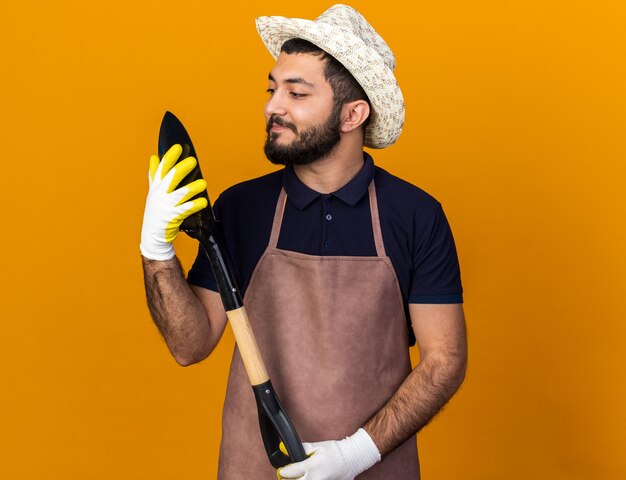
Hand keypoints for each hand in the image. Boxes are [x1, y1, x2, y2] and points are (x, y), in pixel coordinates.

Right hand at [140, 144, 207, 259]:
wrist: (152, 235)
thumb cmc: (156, 212)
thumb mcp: (153, 192)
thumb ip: (155, 175)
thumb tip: (154, 157)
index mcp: (156, 187)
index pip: (162, 169)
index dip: (170, 157)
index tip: (178, 148)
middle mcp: (159, 195)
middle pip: (170, 179)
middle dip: (181, 169)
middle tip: (192, 161)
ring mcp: (165, 206)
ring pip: (179, 195)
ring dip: (191, 188)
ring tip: (203, 183)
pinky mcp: (171, 218)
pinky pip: (184, 210)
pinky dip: (194, 206)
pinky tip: (203, 202)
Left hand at [277, 429, 380, 479]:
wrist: (353, 459)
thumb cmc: (336, 451)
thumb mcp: (318, 446)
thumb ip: (303, 449)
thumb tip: (288, 449)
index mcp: (312, 466)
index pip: (291, 472)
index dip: (284, 472)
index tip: (283, 471)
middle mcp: (315, 479)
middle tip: (287, 477)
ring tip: (301, 477)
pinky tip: (309, 478)